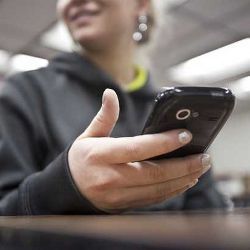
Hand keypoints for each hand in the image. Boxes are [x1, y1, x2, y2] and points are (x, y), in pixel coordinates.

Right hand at [68, 89, 210, 212]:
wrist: (69, 188)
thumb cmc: (81, 159)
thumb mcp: (89, 135)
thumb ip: (104, 116)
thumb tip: (111, 93)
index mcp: (101, 155)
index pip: (137, 148)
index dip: (163, 142)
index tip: (185, 135)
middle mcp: (111, 177)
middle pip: (153, 173)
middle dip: (183, 165)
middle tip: (203, 156)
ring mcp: (118, 194)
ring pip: (157, 189)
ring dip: (182, 179)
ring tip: (200, 168)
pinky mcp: (125, 204)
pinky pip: (153, 199)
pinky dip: (172, 191)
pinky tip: (185, 181)